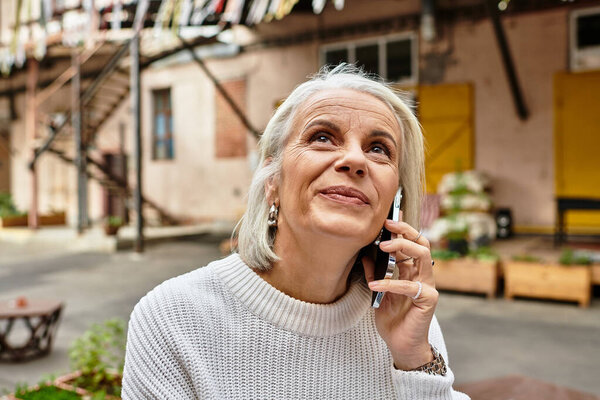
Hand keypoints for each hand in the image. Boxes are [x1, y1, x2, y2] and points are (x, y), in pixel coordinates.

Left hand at [363, 214, 437, 370]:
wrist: (401, 345)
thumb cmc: (392, 319)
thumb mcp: (377, 291)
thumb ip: (374, 272)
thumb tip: (364, 253)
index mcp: (412, 271)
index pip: (411, 243)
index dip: (401, 229)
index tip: (387, 218)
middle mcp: (423, 275)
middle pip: (421, 243)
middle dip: (405, 230)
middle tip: (387, 225)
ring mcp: (428, 286)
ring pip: (422, 256)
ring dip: (402, 248)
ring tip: (382, 247)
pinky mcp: (427, 300)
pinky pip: (410, 286)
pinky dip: (391, 284)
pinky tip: (375, 285)